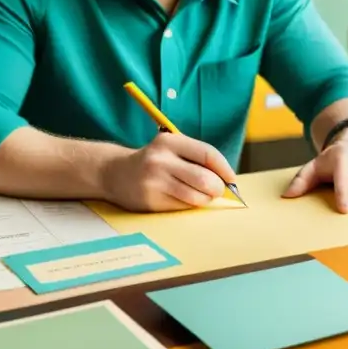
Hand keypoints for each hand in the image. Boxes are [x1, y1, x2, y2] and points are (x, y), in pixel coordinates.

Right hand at [100, 131, 235, 211]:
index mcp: (170, 142)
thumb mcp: (170, 149)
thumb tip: (227, 179)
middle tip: (216, 191)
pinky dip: (189, 205)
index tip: (231, 179)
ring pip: (196, 196)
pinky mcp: (151, 200)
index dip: (224, 168)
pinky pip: (182, 207)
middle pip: (205, 179)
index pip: (207, 154)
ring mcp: (155, 181)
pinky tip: (182, 199)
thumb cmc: (153, 161)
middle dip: (217, 188)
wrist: (115, 173)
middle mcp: (161, 160)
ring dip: (205, 199)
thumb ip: (195, 158)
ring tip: (201, 196)